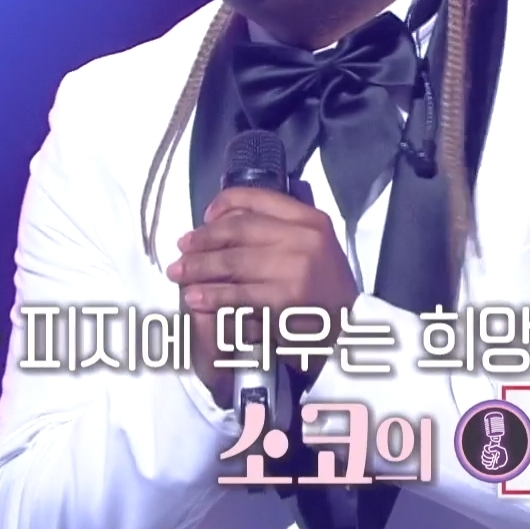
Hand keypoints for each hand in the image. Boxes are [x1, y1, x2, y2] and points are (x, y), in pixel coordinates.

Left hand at [166, 187, 357, 400]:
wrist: (351, 330)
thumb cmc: (324, 287)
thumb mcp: (312, 245)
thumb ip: (277, 228)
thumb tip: (223, 217)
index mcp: (310, 219)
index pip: (258, 199)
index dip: (224, 204)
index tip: (205, 217)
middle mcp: (305, 238)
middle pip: (239, 231)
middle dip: (203, 240)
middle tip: (181, 249)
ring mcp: (296, 268)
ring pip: (233, 262)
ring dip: (200, 268)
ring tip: (179, 273)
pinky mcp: (285, 300)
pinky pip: (238, 295)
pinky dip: (212, 296)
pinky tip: (194, 298)